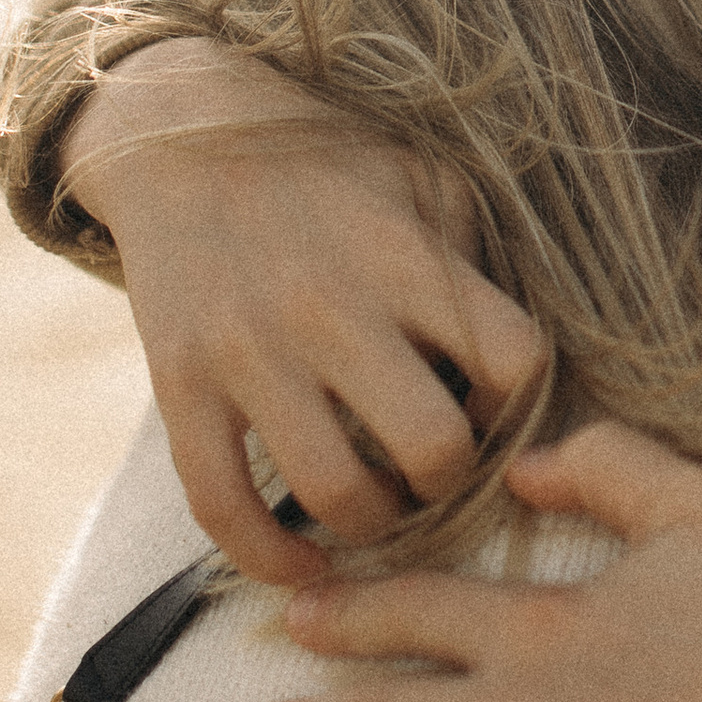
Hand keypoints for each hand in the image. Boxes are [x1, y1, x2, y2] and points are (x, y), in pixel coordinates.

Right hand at [64, 46, 545, 578]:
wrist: (180, 136)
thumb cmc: (326, 164)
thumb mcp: (421, 180)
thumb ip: (473, 262)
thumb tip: (514, 366)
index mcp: (405, 258)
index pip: (513, 362)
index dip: (520, 406)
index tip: (495, 409)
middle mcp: (331, 308)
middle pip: (432, 447)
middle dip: (448, 481)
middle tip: (434, 471)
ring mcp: (250, 352)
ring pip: (335, 493)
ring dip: (372, 525)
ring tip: (377, 508)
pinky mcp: (181, 385)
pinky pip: (223, 506)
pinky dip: (268, 559)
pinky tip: (302, 564)